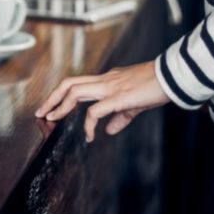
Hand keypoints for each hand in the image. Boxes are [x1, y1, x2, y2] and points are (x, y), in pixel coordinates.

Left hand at [35, 61, 169, 142]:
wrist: (173, 77)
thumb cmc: (156, 87)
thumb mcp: (135, 103)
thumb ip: (120, 116)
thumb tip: (108, 130)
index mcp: (106, 80)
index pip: (76, 83)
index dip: (61, 95)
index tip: (50, 108)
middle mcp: (104, 80)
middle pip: (68, 84)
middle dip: (51, 98)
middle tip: (41, 113)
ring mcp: (109, 87)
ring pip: (74, 91)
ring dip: (60, 106)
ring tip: (51, 119)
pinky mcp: (118, 97)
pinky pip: (95, 111)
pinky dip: (87, 124)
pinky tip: (88, 136)